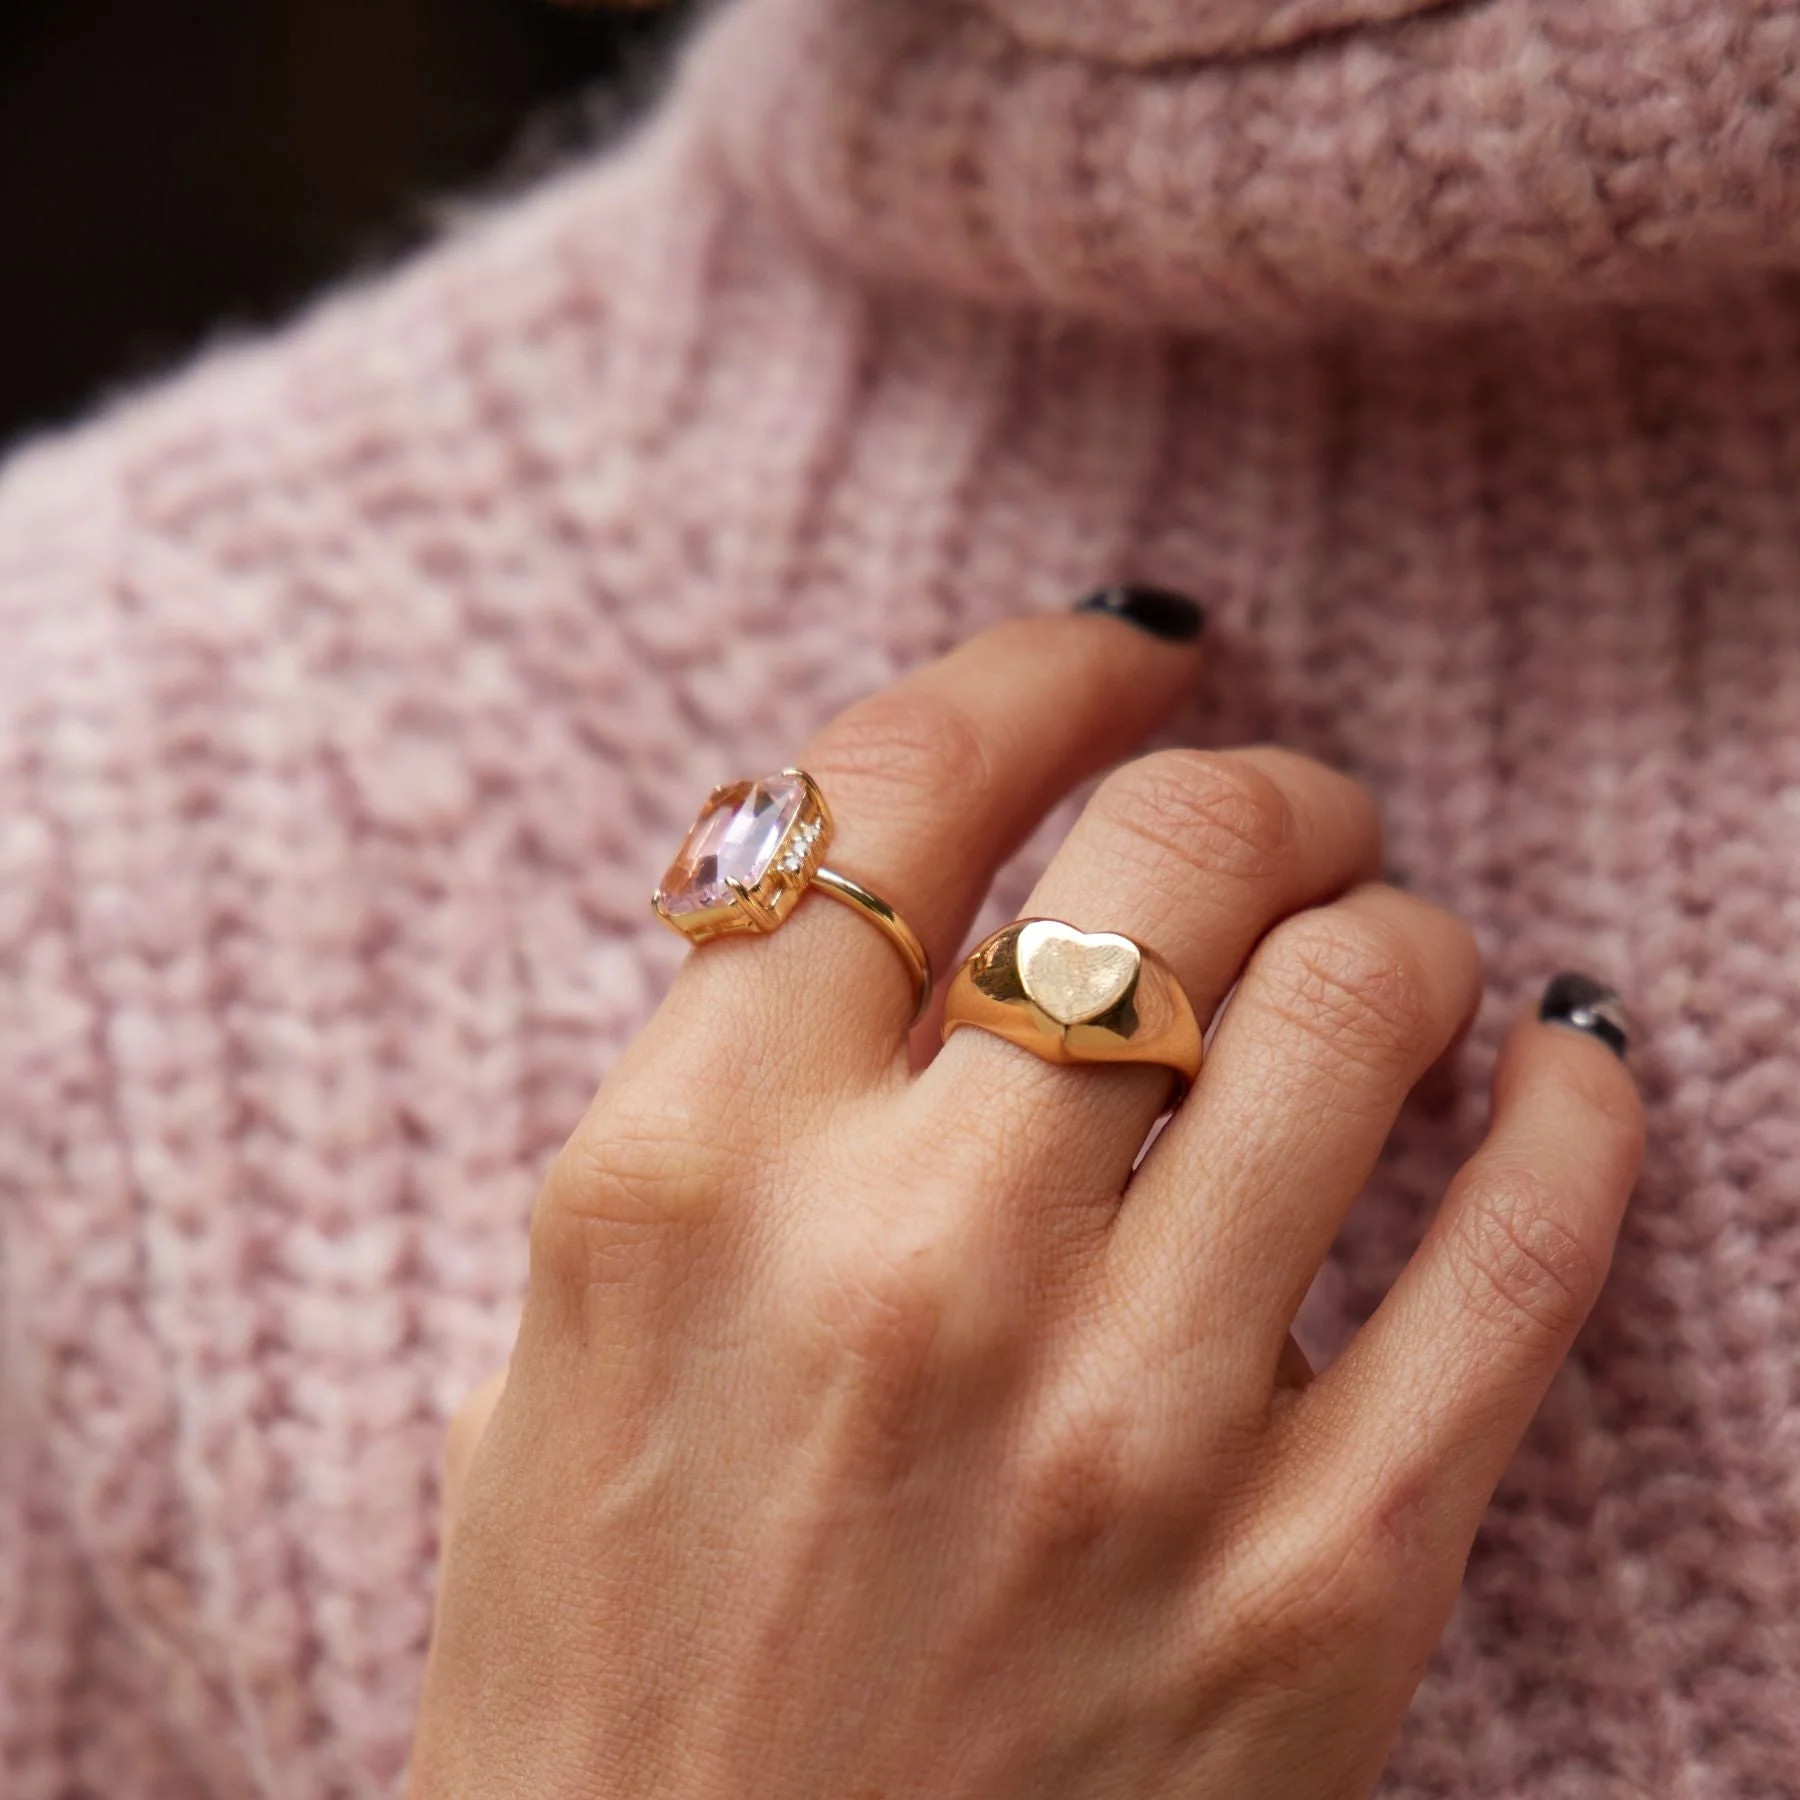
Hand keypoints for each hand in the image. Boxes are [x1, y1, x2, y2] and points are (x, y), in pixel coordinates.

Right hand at [407, 596, 1643, 1798]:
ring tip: (1384, 941)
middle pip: (1167, 854)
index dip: (1032, 674)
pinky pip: (1526, 1247)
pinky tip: (1557, 1059)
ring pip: (1360, 1002)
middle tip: (1271, 805)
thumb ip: (720, 1100)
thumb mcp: (569, 1340)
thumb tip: (900, 911)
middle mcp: (908, 1265)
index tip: (1109, 663)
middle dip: (1248, 779)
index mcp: (686, 1180)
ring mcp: (1130, 1424)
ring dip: (1396, 923)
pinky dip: (1574, 1102)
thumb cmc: (598, 1674)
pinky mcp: (1322, 1582)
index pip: (896, 788)